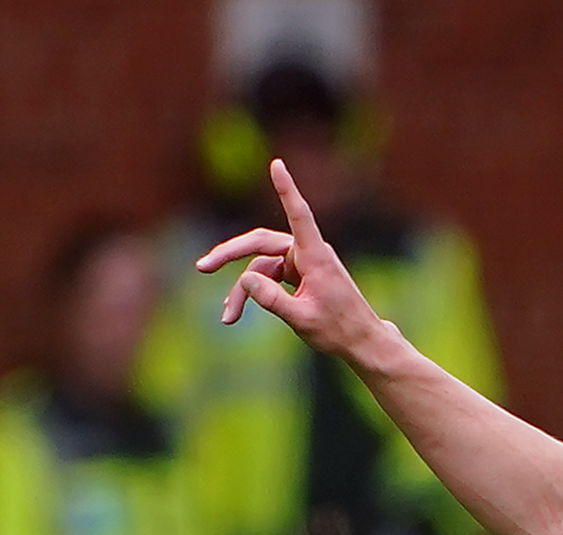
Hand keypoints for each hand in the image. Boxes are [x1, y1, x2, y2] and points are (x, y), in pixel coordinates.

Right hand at [197, 159, 388, 358]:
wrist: (360, 341)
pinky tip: (235, 312)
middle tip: (202, 267)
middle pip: (261, 243)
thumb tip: (244, 279)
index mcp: (315, 257)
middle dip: (230, 254)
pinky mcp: (298, 272)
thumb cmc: (338, 330)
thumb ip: (273, 301)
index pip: (299, 215)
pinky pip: (268, 276)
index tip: (277, 164)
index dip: (287, 189)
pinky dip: (253, 292)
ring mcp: (302, 262)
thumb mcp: (302, 320)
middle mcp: (308, 253)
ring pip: (261, 266)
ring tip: (227, 317)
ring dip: (241, 289)